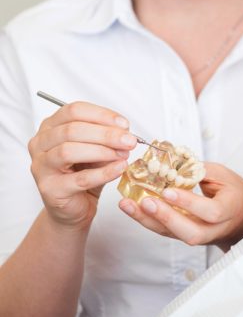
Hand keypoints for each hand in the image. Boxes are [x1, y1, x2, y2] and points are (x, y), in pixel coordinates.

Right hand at [29, 101, 136, 229]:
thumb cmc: (83, 172)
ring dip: (102, 151)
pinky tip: (119, 168)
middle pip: (72, 130)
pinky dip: (103, 173)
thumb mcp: (97, 148)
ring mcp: (41, 167)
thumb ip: (107, 138)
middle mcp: (41, 144)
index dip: (102, 115)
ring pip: (68, 151)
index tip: (124, 124)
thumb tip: (125, 134)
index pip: (74, 111)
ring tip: (123, 154)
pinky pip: (79, 179)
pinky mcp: (50, 189)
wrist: (75, 205)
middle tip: (129, 140)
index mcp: (51, 126)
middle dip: (106, 134)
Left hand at [119, 163, 242, 251]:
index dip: (189, 203)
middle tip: (145, 201)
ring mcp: (200, 236)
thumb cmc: (235, 192)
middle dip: (165, 217)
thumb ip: (200, 171)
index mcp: (229, 210)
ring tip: (127, 205)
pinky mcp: (186, 236)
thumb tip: (173, 164)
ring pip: (173, 235)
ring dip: (148, 221)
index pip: (210, 212)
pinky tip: (131, 207)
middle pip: (189, 232)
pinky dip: (147, 220)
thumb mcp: (225, 175)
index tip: (168, 190)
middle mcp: (214, 229)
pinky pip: (166, 231)